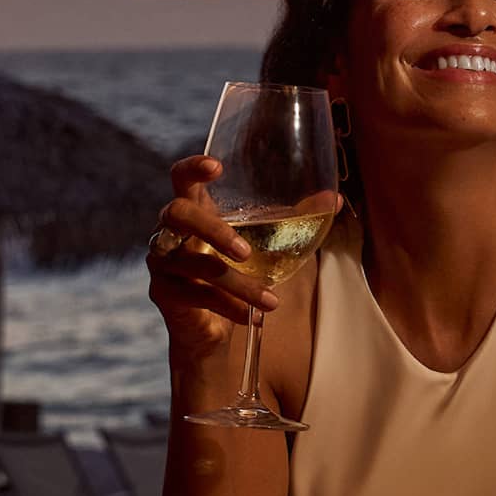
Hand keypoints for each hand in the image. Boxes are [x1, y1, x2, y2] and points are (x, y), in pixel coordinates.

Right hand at [147, 154, 279, 363]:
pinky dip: (229, 307)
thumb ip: (293, 219)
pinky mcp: (163, 292)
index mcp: (193, 210)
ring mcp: (162, 262)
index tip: (217, 167)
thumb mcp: (265, 244)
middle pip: (178, 213)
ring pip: (197, 265)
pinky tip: (251, 316)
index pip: (181, 178)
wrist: (209, 327)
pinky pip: (197, 295)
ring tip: (270, 301)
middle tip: (245, 251)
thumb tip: (333, 200)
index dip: (193, 168)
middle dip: (214, 230)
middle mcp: (169, 231)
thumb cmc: (235, 273)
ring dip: (238, 284)